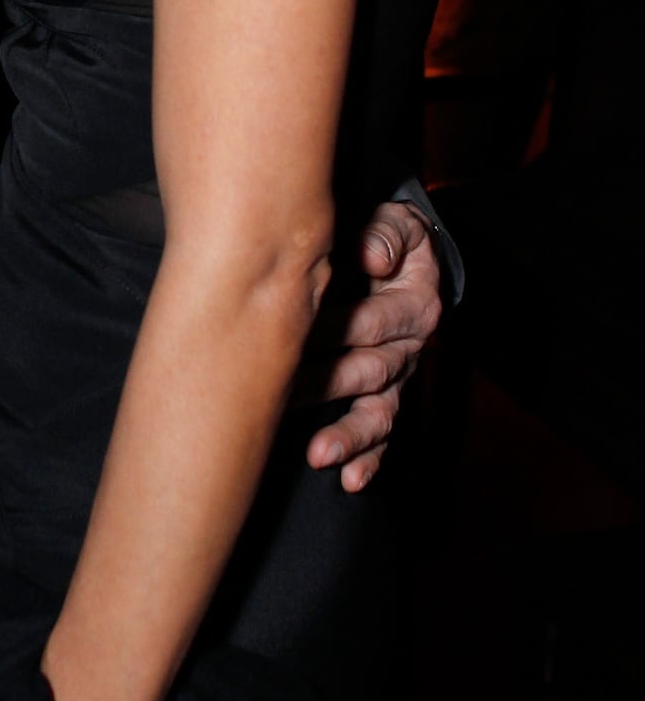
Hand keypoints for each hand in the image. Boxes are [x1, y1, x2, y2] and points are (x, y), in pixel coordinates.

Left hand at [299, 202, 442, 491]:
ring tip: (319, 455)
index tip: (296, 334)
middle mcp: (409, 347)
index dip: (338, 328)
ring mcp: (398, 378)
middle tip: (286, 398)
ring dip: (349, 436)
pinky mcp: (387, 398)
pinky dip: (370, 459)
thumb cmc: (383, 236)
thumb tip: (372, 255)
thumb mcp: (393, 222)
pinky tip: (350, 479)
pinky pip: (384, 435)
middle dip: (328, 386)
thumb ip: (385, 233)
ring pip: (379, 413)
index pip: (374, 321)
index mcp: (413, 304)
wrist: (393, 252)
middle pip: (370, 371)